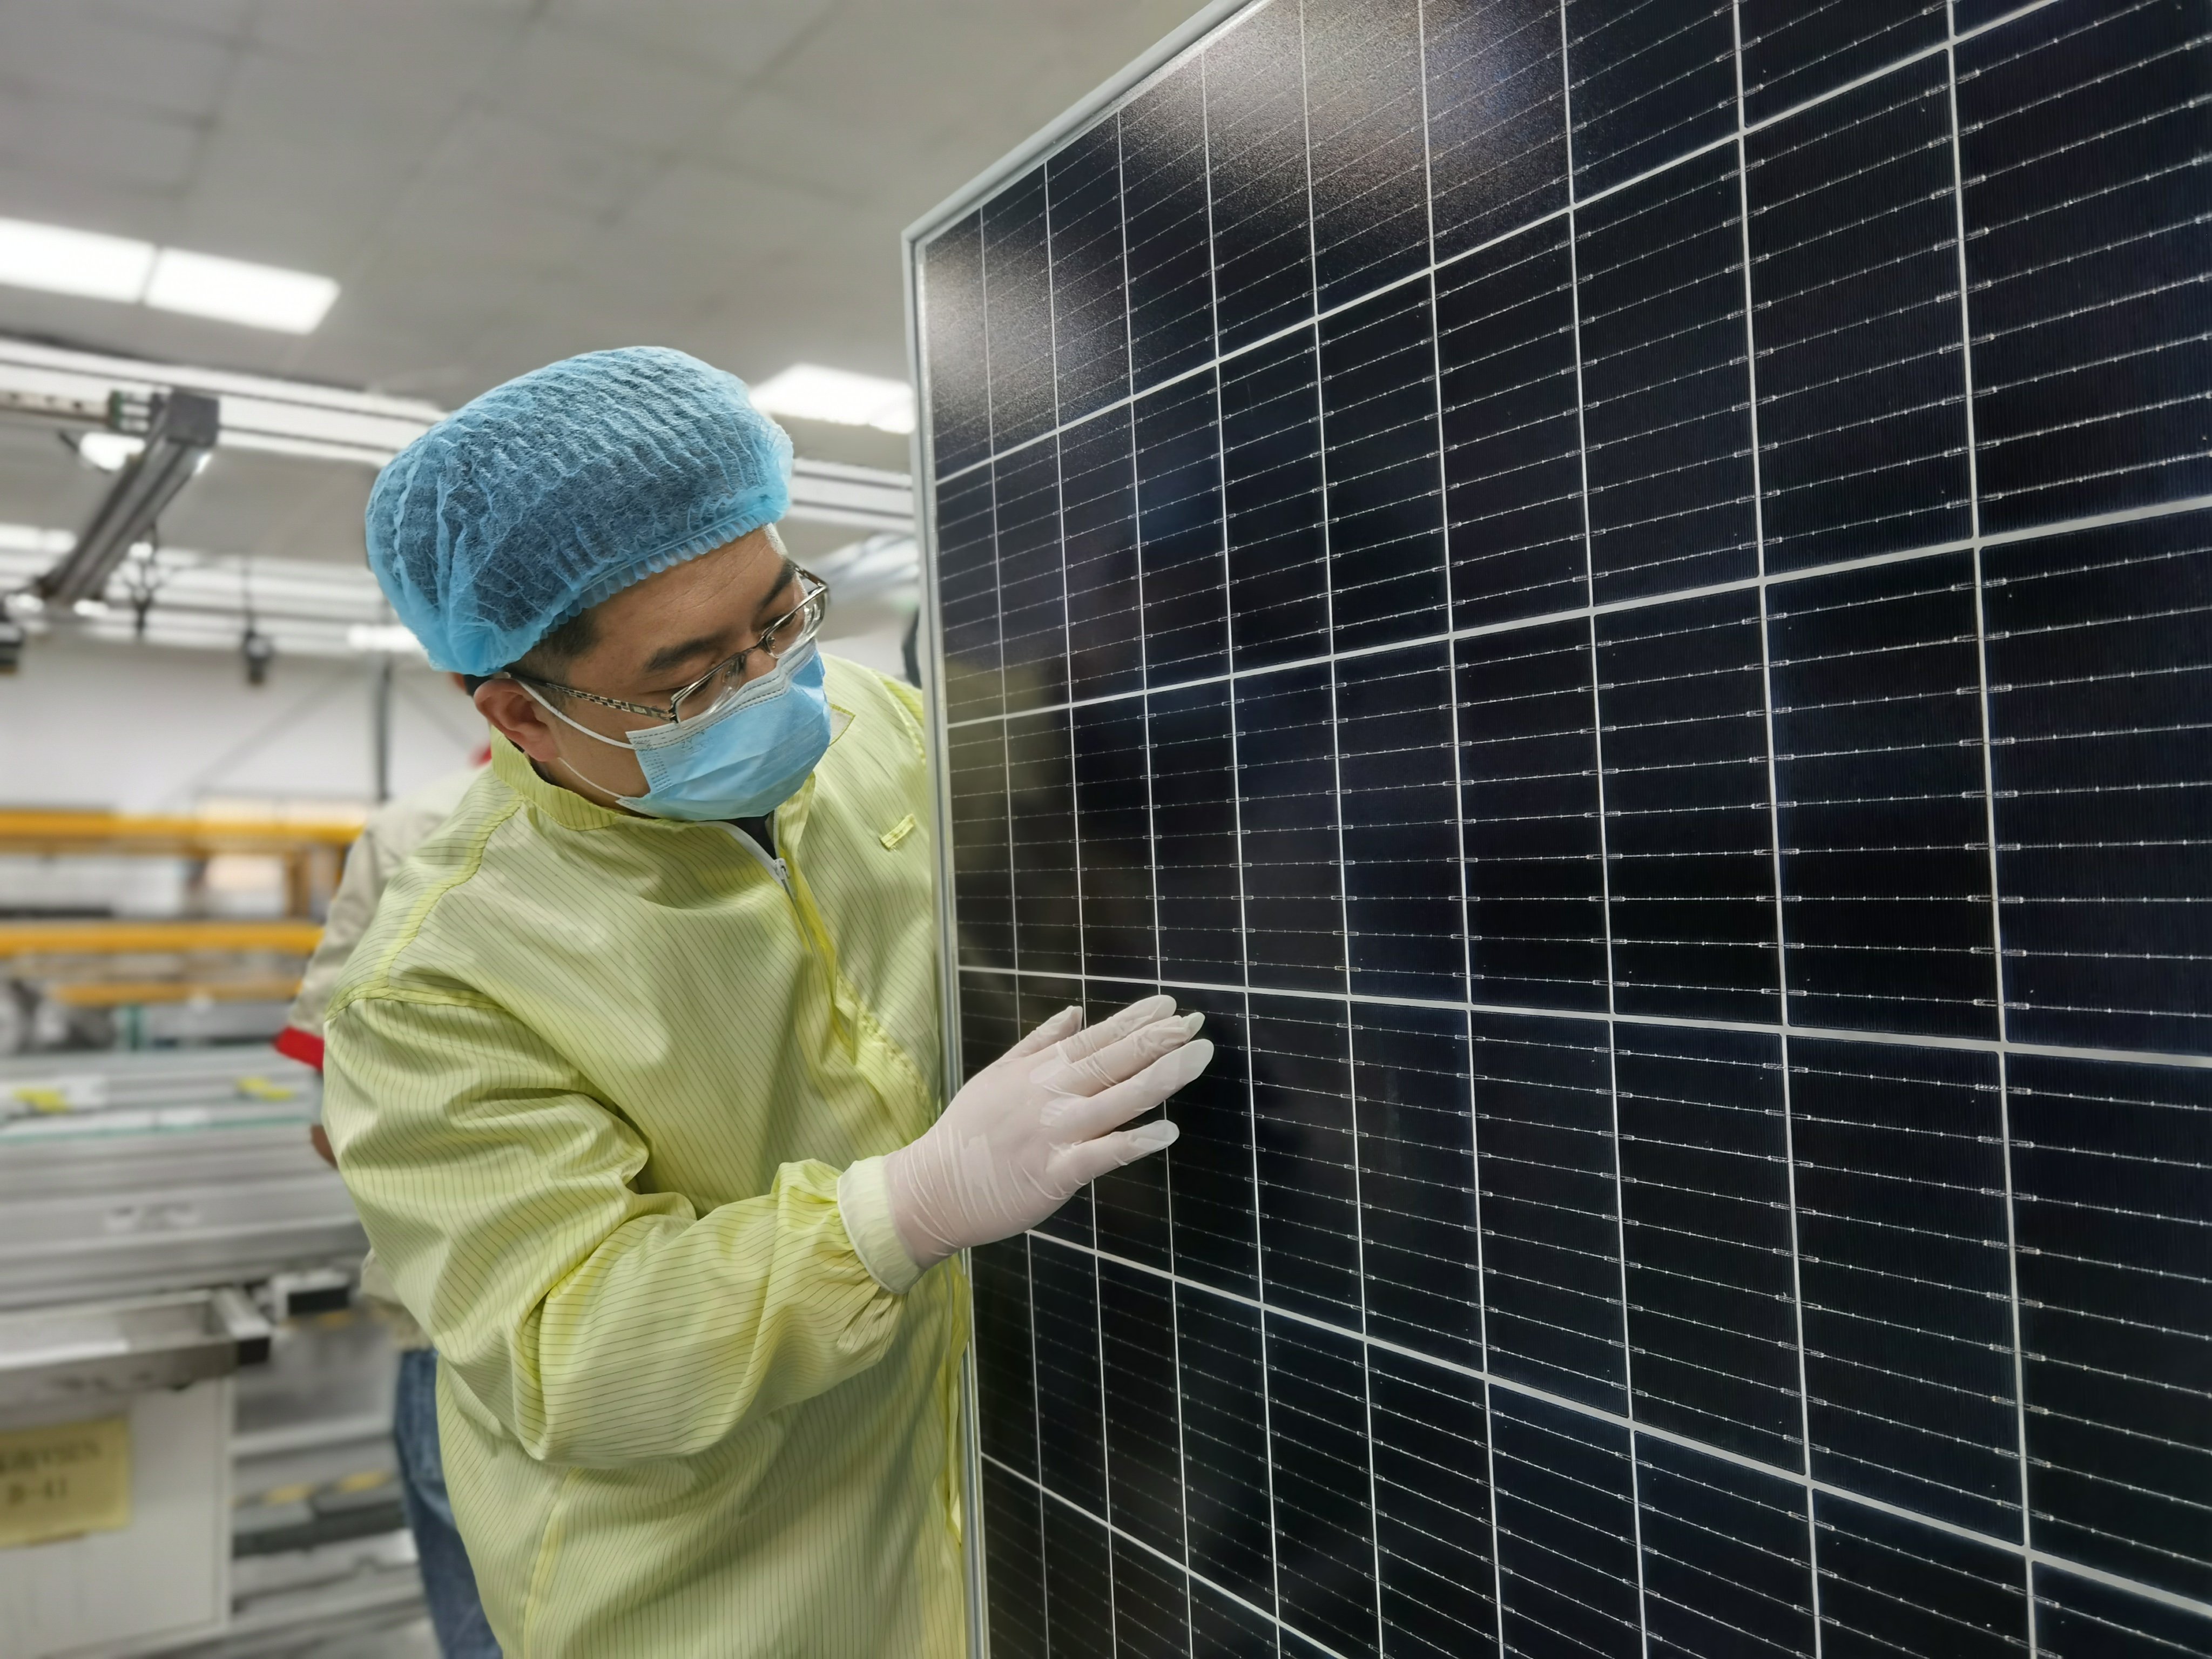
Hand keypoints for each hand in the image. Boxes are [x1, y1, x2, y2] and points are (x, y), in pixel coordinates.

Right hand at [883, 995, 1212, 1270]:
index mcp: (1036, 1071)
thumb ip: (1038, 1043)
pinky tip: (1168, 1131)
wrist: (932, 1188)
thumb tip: (1075, 1012)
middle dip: (1159, 1040)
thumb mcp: (996, 1076)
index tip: (1171, 1006)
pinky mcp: (1055, 1174)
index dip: (1135, 1021)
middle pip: (1112, 1062)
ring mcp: (1054, 1134)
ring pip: (1117, 1100)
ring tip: (1197, 1058)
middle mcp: (1049, 1096)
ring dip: (1161, 1078)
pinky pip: (1103, 1154)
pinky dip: (1135, 1141)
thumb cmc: (967, 1133)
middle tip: (1198, 1024)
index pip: (1095, 1039)